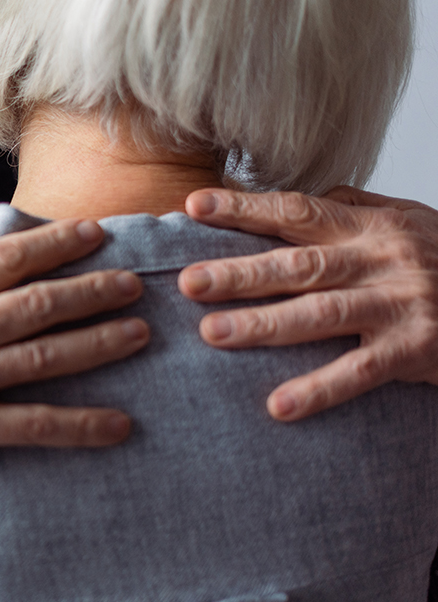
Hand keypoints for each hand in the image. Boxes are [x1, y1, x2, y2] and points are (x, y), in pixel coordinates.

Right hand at [0, 219, 146, 601]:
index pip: (5, 258)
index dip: (56, 243)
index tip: (94, 234)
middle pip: (40, 302)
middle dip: (95, 288)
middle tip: (136, 282)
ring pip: (49, 355)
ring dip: (101, 342)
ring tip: (139, 332)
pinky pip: (36, 425)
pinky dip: (82, 425)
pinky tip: (120, 425)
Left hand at [179, 187, 437, 420]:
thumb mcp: (407, 220)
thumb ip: (352, 207)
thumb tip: (298, 196)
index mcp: (372, 225)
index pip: (298, 211)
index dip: (245, 209)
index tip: (194, 208)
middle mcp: (383, 260)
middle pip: (300, 266)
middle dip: (240, 273)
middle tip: (187, 283)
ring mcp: (401, 305)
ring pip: (322, 315)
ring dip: (264, 326)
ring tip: (213, 334)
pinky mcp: (416, 350)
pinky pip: (361, 373)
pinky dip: (319, 390)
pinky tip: (279, 406)